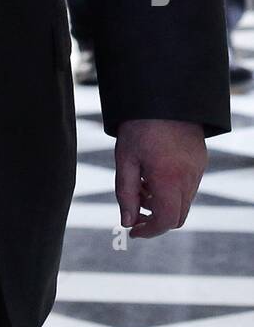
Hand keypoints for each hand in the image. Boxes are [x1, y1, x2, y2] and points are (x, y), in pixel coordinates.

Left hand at [115, 118, 205, 238]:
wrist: (163, 95)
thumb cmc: (139, 126)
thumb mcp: (125, 160)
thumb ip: (126, 194)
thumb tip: (127, 221)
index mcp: (169, 178)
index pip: (166, 220)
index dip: (149, 230)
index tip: (133, 231)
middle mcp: (189, 177)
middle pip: (178, 215)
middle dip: (155, 219)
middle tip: (134, 210)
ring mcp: (198, 169)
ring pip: (184, 201)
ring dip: (163, 202)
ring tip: (141, 183)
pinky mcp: (201, 160)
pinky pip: (189, 186)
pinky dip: (172, 189)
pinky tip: (154, 172)